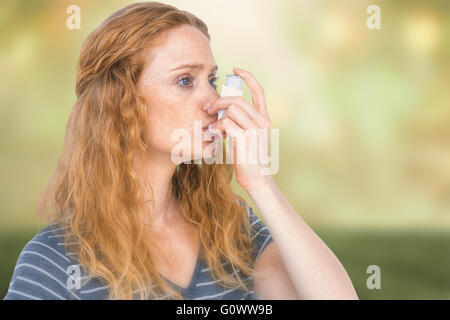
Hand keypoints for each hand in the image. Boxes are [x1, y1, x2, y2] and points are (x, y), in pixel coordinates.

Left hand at [204, 67, 271, 190]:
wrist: (255, 178)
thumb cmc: (247, 158)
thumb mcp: (247, 136)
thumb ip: (240, 121)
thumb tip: (221, 109)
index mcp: (264, 119)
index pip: (259, 91)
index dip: (248, 77)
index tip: (236, 69)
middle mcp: (262, 121)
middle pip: (237, 100)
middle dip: (218, 100)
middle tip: (207, 108)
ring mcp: (254, 129)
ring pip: (230, 110)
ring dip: (217, 118)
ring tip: (215, 129)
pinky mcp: (245, 137)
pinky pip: (225, 122)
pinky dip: (217, 128)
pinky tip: (217, 136)